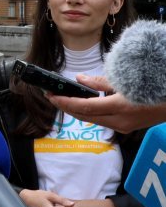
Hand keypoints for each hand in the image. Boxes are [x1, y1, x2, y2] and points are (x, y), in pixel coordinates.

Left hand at [47, 74, 165, 133]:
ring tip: (63, 100)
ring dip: (77, 111)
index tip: (51, 96)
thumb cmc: (154, 86)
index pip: (84, 107)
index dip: (65, 102)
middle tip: (52, 96)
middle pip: (85, 116)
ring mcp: (124, 126)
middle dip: (67, 107)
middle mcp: (121, 121)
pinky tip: (83, 105)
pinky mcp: (127, 127)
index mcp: (120, 107)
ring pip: (93, 120)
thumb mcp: (126, 80)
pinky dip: (90, 113)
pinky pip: (103, 121)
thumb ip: (100, 82)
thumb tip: (79, 78)